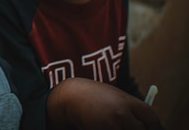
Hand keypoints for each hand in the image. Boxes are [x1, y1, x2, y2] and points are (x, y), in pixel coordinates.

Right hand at [47, 77, 163, 129]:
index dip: (152, 126)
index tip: (148, 128)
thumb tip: (145, 125)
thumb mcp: (115, 96)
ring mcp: (110, 125)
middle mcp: (121, 114)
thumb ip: (130, 109)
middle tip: (124, 126)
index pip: (152, 119)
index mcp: (128, 101)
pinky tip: (102, 125)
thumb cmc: (94, 95)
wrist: (70, 96)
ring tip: (109, 123)